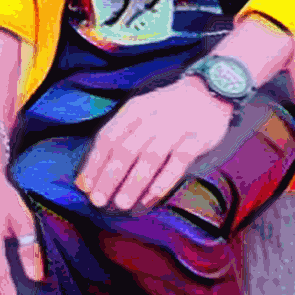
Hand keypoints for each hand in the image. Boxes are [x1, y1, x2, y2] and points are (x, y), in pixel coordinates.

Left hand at [75, 76, 233, 212]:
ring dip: (134, 182)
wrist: (209, 91)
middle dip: (110, 177)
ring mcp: (176, 127)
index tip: (85, 187)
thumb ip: (119, 138)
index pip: (108, 137)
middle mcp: (153, 117)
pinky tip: (151, 197)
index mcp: (134, 110)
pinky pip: (179, 162)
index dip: (94, 163)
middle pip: (125, 149)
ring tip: (122, 203)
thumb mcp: (140, 113)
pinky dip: (164, 180)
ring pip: (150, 157)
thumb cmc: (166, 110)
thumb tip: (93, 174)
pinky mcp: (198, 138)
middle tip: (99, 200)